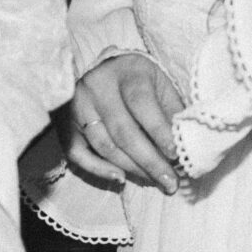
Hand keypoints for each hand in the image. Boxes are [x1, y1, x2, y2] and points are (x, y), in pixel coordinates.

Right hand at [55, 53, 183, 193]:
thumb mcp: (161, 86)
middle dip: (149, 161)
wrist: (108, 70)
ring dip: (131, 168)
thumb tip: (185, 145)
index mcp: (126, 72)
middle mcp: (97, 86)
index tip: (175, 155)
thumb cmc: (141, 82)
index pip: (141, 103)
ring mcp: (78, 106)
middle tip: (169, 181)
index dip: (159, 130)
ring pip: (103, 145)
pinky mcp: (66, 123)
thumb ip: (172, 112)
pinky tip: (119, 178)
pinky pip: (77, 153)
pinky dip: (98, 169)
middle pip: (122, 130)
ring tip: (153, 181)